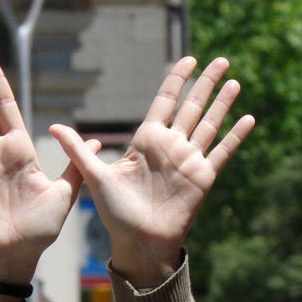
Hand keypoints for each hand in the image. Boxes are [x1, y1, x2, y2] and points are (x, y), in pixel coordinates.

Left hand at [52, 56, 254, 287]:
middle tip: (221, 59)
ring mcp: (189, 160)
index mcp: (147, 140)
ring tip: (234, 80)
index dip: (177, 79)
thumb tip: (53, 126)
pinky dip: (236, 135)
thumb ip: (79, 150)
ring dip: (223, 103)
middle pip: (192, 106)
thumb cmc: (116, 213)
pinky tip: (249, 118)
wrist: (138, 242)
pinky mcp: (203, 176)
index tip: (189, 59)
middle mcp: (171, 145)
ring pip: (210, 123)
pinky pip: (222, 151)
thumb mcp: (95, 177)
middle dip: (206, 82)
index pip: (165, 101)